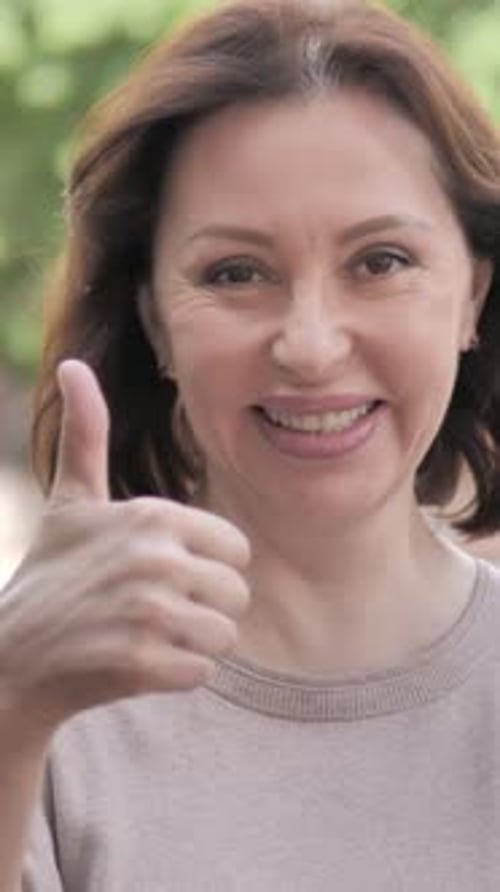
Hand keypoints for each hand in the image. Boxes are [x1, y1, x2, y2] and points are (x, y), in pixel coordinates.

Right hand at [0, 360, 250, 735]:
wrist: (13, 655)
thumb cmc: (53, 572)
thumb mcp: (71, 500)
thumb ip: (86, 434)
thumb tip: (72, 365)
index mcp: (152, 515)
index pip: (237, 550)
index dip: (207, 567)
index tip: (164, 573)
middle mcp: (155, 557)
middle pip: (236, 594)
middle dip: (203, 608)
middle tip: (151, 610)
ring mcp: (147, 611)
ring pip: (224, 635)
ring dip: (191, 643)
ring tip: (144, 634)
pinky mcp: (141, 664)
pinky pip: (201, 672)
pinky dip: (174, 674)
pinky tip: (135, 662)